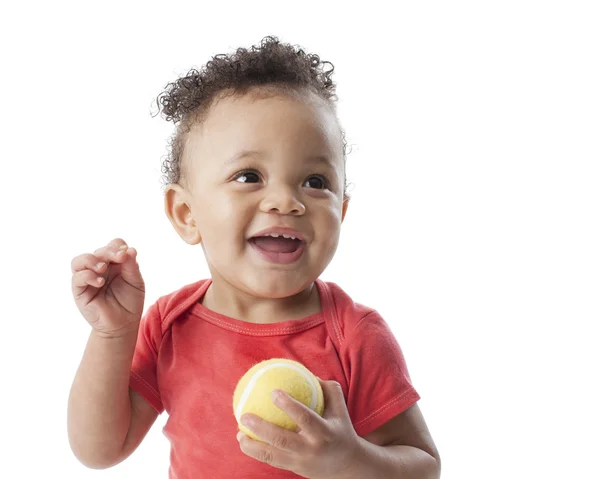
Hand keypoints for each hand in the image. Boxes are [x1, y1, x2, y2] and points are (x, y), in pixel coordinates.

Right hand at [71, 238, 144, 337]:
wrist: (123, 324)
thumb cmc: (130, 302)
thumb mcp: (136, 282)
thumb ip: (132, 266)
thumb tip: (130, 249)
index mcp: (115, 263)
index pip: (112, 245)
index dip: (118, 246)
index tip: (126, 254)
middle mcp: (100, 268)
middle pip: (99, 251)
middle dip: (109, 252)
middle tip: (120, 257)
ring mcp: (88, 278)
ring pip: (80, 260)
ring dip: (92, 260)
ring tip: (103, 268)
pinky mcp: (80, 291)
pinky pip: (77, 278)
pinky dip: (87, 275)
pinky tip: (100, 282)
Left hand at [237, 378, 360, 478]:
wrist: (347, 465)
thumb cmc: (341, 428)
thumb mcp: (340, 408)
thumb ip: (327, 389)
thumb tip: (305, 371)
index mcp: (324, 432)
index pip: (304, 418)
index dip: (289, 406)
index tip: (273, 392)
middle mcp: (311, 449)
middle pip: (282, 439)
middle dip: (261, 428)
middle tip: (244, 415)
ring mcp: (301, 462)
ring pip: (271, 456)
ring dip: (252, 446)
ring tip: (238, 434)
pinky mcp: (293, 469)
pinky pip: (271, 460)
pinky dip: (256, 452)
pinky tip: (245, 441)